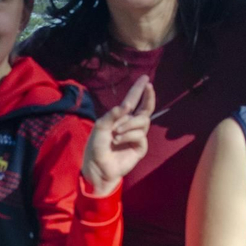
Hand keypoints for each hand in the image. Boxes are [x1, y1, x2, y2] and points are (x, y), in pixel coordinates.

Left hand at [82, 76, 154, 195]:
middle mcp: (130, 125)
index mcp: (120, 118)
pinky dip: (128, 135)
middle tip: (149, 87)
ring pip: (143, 121)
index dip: (139, 90)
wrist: (98, 166)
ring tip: (116, 133)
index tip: (146, 79)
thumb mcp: (100, 126)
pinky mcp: (140, 147)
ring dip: (129, 124)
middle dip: (148, 97)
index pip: (133, 102)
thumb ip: (112, 115)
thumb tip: (126, 105)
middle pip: (145, 109)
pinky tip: (118, 140)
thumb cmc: (96, 146)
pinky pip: (140, 136)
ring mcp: (136, 136)